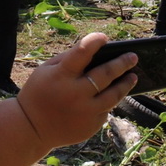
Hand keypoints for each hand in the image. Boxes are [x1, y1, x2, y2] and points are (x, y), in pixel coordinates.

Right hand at [16, 33, 137, 148]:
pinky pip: (105, 110)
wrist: (31, 129)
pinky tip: (111, 95)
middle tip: (133, 56)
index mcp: (61, 76)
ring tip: (133, 76)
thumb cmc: (40, 93)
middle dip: (122, 63)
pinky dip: (108, 101)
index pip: (81, 52)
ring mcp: (85, 111)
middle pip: (105, 74)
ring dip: (126, 84)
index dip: (94, 42)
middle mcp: (75, 93)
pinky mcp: (92, 125)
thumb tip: (95, 48)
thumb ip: (68, 59)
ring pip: (114, 95)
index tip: (104, 37)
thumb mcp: (46, 72)